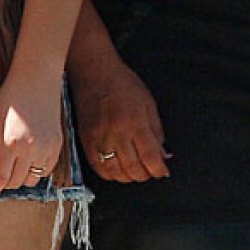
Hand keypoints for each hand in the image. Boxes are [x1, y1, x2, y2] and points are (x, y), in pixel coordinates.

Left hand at [0, 67, 65, 198]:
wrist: (37, 78)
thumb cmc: (10, 97)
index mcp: (11, 143)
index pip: (1, 179)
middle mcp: (31, 150)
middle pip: (15, 182)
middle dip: (3, 181)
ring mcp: (47, 149)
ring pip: (31, 180)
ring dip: (20, 177)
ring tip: (13, 160)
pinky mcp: (58, 146)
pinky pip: (45, 171)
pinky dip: (35, 170)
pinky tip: (28, 155)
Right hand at [68, 54, 169, 182]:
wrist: (94, 72)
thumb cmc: (122, 83)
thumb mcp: (148, 103)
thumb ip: (157, 131)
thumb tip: (163, 154)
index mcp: (135, 123)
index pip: (150, 158)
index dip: (159, 170)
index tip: (163, 171)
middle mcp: (117, 134)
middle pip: (134, 169)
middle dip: (146, 175)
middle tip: (151, 170)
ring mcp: (99, 139)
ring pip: (116, 173)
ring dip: (129, 177)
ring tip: (135, 171)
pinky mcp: (86, 141)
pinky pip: (98, 168)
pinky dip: (110, 174)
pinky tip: (118, 169)